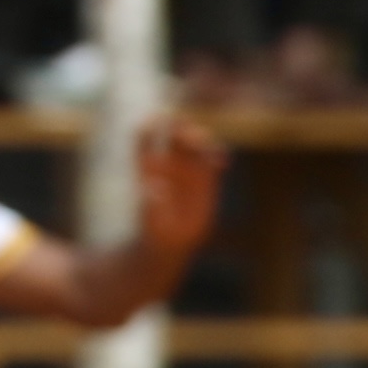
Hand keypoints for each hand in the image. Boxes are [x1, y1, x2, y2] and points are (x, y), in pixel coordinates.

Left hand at [130, 117, 227, 262]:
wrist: (171, 241)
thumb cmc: (156, 231)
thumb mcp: (151, 221)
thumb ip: (151, 204)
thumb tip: (153, 188)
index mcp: (148, 167)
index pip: (145, 137)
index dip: (151, 127)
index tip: (160, 126)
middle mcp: (168, 163)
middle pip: (175, 134)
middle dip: (184, 131)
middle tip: (194, 139)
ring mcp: (187, 170)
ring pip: (196, 144)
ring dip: (204, 142)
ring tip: (212, 153)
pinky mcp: (206, 180)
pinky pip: (213, 160)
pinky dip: (218, 156)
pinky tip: (222, 163)